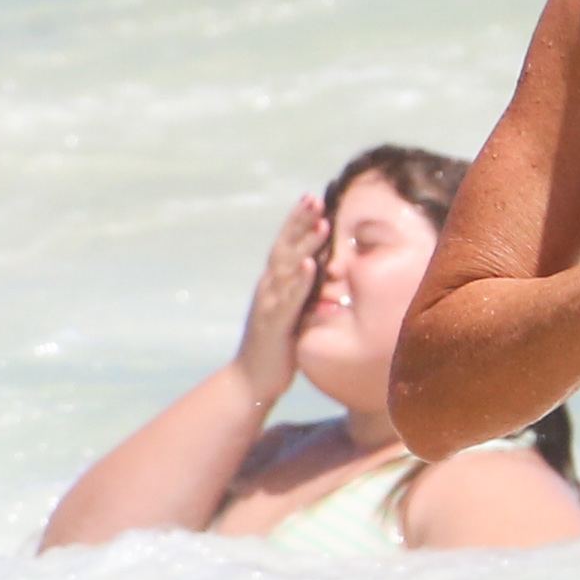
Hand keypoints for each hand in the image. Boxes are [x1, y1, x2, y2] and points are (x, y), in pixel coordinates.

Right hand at [233, 194, 328, 407]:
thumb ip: (305, 293)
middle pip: (285, 248)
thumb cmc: (277, 347)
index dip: (297, 222)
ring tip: (322, 224)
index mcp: (273, 284)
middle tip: (316, 198)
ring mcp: (269, 304)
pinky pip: (288, 299)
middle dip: (300, 222)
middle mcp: (268, 288)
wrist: (252, 381)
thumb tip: (327, 275)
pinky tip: (311, 266)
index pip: (285, 246)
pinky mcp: (275, 325)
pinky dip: (300, 281)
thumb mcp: (294, 314)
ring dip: (305, 245)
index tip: (312, 198)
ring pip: (288, 269)